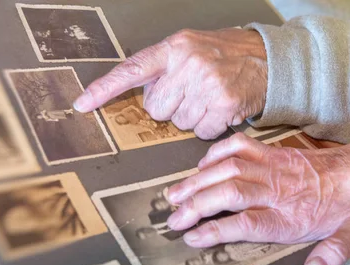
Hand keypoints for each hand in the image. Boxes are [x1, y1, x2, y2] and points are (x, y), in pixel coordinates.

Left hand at [74, 28, 267, 139]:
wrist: (267, 59)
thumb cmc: (226, 55)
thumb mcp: (191, 47)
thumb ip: (164, 67)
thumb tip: (143, 100)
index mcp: (174, 48)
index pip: (132, 70)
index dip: (104, 89)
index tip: (82, 104)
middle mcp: (188, 64)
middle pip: (156, 109)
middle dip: (171, 107)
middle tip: (192, 92)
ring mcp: (207, 85)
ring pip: (179, 123)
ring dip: (192, 117)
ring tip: (210, 98)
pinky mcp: (224, 105)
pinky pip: (201, 132)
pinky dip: (210, 127)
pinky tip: (220, 109)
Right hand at [165, 129, 349, 264]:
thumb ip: (335, 252)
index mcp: (293, 215)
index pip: (247, 222)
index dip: (217, 230)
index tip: (193, 237)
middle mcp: (278, 189)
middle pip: (230, 194)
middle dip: (197, 205)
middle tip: (173, 218)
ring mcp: (275, 166)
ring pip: (229, 168)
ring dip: (199, 180)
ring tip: (174, 194)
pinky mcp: (275, 152)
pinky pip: (240, 145)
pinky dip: (218, 152)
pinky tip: (202, 165)